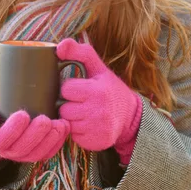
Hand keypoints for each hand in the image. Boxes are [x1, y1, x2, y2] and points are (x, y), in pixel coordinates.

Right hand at [0, 96, 69, 162]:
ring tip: (59, 124)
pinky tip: (64, 127)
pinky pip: (48, 153)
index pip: (2, 141)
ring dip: (50, 140)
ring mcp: (24, 155)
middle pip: (22, 149)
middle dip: (36, 135)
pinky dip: (59, 142)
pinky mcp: (37, 154)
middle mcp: (9, 152)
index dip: (13, 130)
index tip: (22, 114)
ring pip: (37, 154)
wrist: (5, 121)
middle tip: (44, 119)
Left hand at [56, 39, 141, 162]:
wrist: (130, 117)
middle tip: (82, 103)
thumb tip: (59, 46)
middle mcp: (98, 110)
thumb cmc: (110, 89)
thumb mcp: (98, 68)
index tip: (81, 89)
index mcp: (97, 90)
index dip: (71, 89)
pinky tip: (88, 125)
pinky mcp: (96, 142)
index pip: (66, 89)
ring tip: (85, 114)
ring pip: (67, 123)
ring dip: (72, 119)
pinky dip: (78, 132)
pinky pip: (74, 137)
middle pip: (63, 109)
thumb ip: (80, 53)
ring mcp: (97, 128)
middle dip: (70, 105)